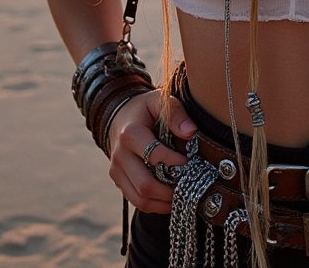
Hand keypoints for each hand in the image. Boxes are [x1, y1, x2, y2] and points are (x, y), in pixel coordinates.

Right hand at [108, 89, 195, 213]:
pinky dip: (155, 205)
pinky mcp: (118, 181)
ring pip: (140, 199)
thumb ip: (176, 114)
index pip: (154, 156)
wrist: (119, 116)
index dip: (175, 163)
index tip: (191, 163)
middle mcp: (120, 155)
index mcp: (130, 134)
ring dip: (163, 202)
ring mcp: (117, 171)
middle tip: (189, 185)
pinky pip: (136, 201)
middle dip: (170, 190)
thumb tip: (191, 132)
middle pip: (145, 185)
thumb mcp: (159, 101)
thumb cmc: (145, 109)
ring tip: (182, 195)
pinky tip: (171, 199)